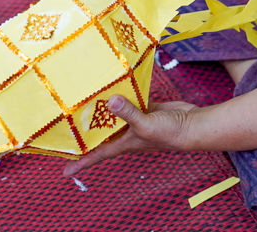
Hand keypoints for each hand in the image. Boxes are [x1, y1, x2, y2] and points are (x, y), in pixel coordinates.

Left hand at [62, 95, 196, 176]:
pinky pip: (131, 101)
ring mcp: (136, 120)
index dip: (81, 163)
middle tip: (66, 125)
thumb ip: (128, 113)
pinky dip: (124, 94)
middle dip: (86, 131)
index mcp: (124, 143)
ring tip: (85, 99)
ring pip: (115, 115)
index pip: (98, 155)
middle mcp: (127, 133)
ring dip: (104, 108)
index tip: (65, 172)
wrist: (191, 126)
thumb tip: (109, 100)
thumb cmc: (169, 133)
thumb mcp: (146, 124)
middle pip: (102, 134)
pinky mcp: (147, 108)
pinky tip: (116, 85)